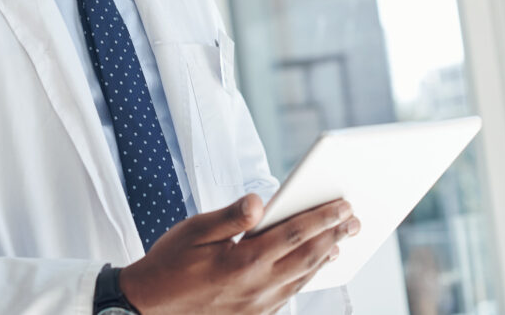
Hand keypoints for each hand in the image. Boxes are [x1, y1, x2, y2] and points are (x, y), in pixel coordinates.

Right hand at [118, 194, 359, 314]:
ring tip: (341, 240)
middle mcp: (257, 286)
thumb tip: (261, 201)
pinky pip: (288, 294)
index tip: (343, 205)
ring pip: (302, 278)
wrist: (150, 307)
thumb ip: (231, 216)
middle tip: (354, 219)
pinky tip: (311, 267)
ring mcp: (257, 305)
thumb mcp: (195, 230)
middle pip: (308, 257)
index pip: (295, 234)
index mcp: (244, 261)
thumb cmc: (169, 263)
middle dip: (333, 235)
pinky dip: (305, 277)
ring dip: (325, 257)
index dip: (322, 218)